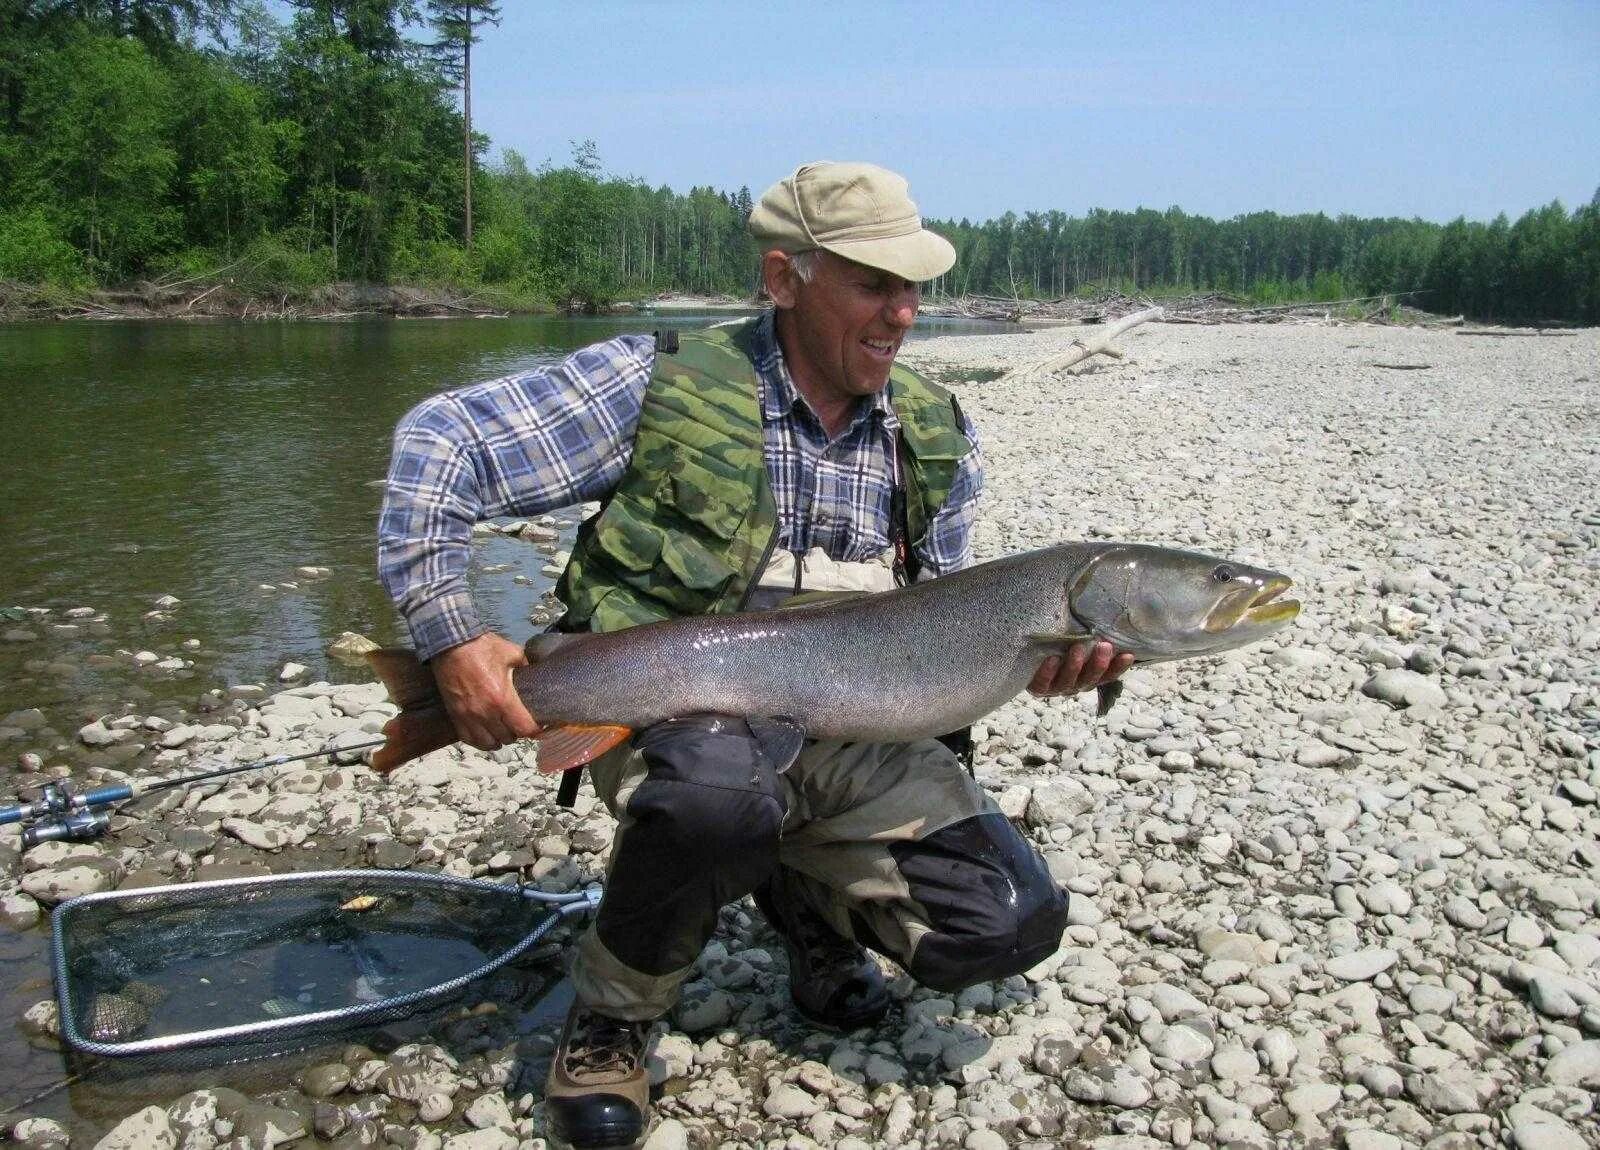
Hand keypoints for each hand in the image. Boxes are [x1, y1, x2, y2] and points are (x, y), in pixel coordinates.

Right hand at [430, 633, 541, 750]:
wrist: (451, 645)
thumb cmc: (482, 648)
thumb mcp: (512, 653)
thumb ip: (526, 666)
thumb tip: (536, 671)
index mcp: (502, 699)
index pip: (524, 729)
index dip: (535, 730)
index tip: (538, 724)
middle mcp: (486, 713)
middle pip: (508, 738)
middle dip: (516, 732)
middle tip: (518, 722)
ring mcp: (468, 717)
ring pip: (488, 744)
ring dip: (498, 739)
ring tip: (502, 729)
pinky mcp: (455, 716)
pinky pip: (469, 739)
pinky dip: (480, 740)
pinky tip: (485, 733)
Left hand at [1029, 640, 1133, 697]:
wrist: (1022, 656)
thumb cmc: (1056, 642)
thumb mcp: (1074, 638)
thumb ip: (1089, 633)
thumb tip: (1108, 611)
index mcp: (1088, 676)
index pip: (1108, 675)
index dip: (1118, 667)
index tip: (1128, 654)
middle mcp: (1074, 684)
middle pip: (1090, 679)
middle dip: (1098, 664)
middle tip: (1104, 646)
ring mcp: (1056, 688)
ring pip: (1069, 682)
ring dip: (1075, 666)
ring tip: (1077, 648)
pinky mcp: (1037, 688)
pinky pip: (1043, 684)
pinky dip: (1048, 672)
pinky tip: (1052, 659)